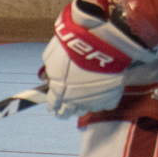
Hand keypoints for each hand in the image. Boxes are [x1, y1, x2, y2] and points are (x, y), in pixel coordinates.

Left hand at [42, 2, 155, 118]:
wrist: (100, 43)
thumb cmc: (73, 47)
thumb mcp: (52, 55)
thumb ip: (48, 69)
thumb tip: (46, 76)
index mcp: (58, 92)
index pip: (52, 105)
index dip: (52, 105)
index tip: (53, 105)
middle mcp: (74, 101)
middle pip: (67, 113)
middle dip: (64, 111)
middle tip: (64, 108)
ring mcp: (93, 102)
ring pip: (85, 110)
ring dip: (81, 105)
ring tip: (83, 98)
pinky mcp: (110, 99)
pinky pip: (104, 105)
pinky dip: (102, 100)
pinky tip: (101, 93)